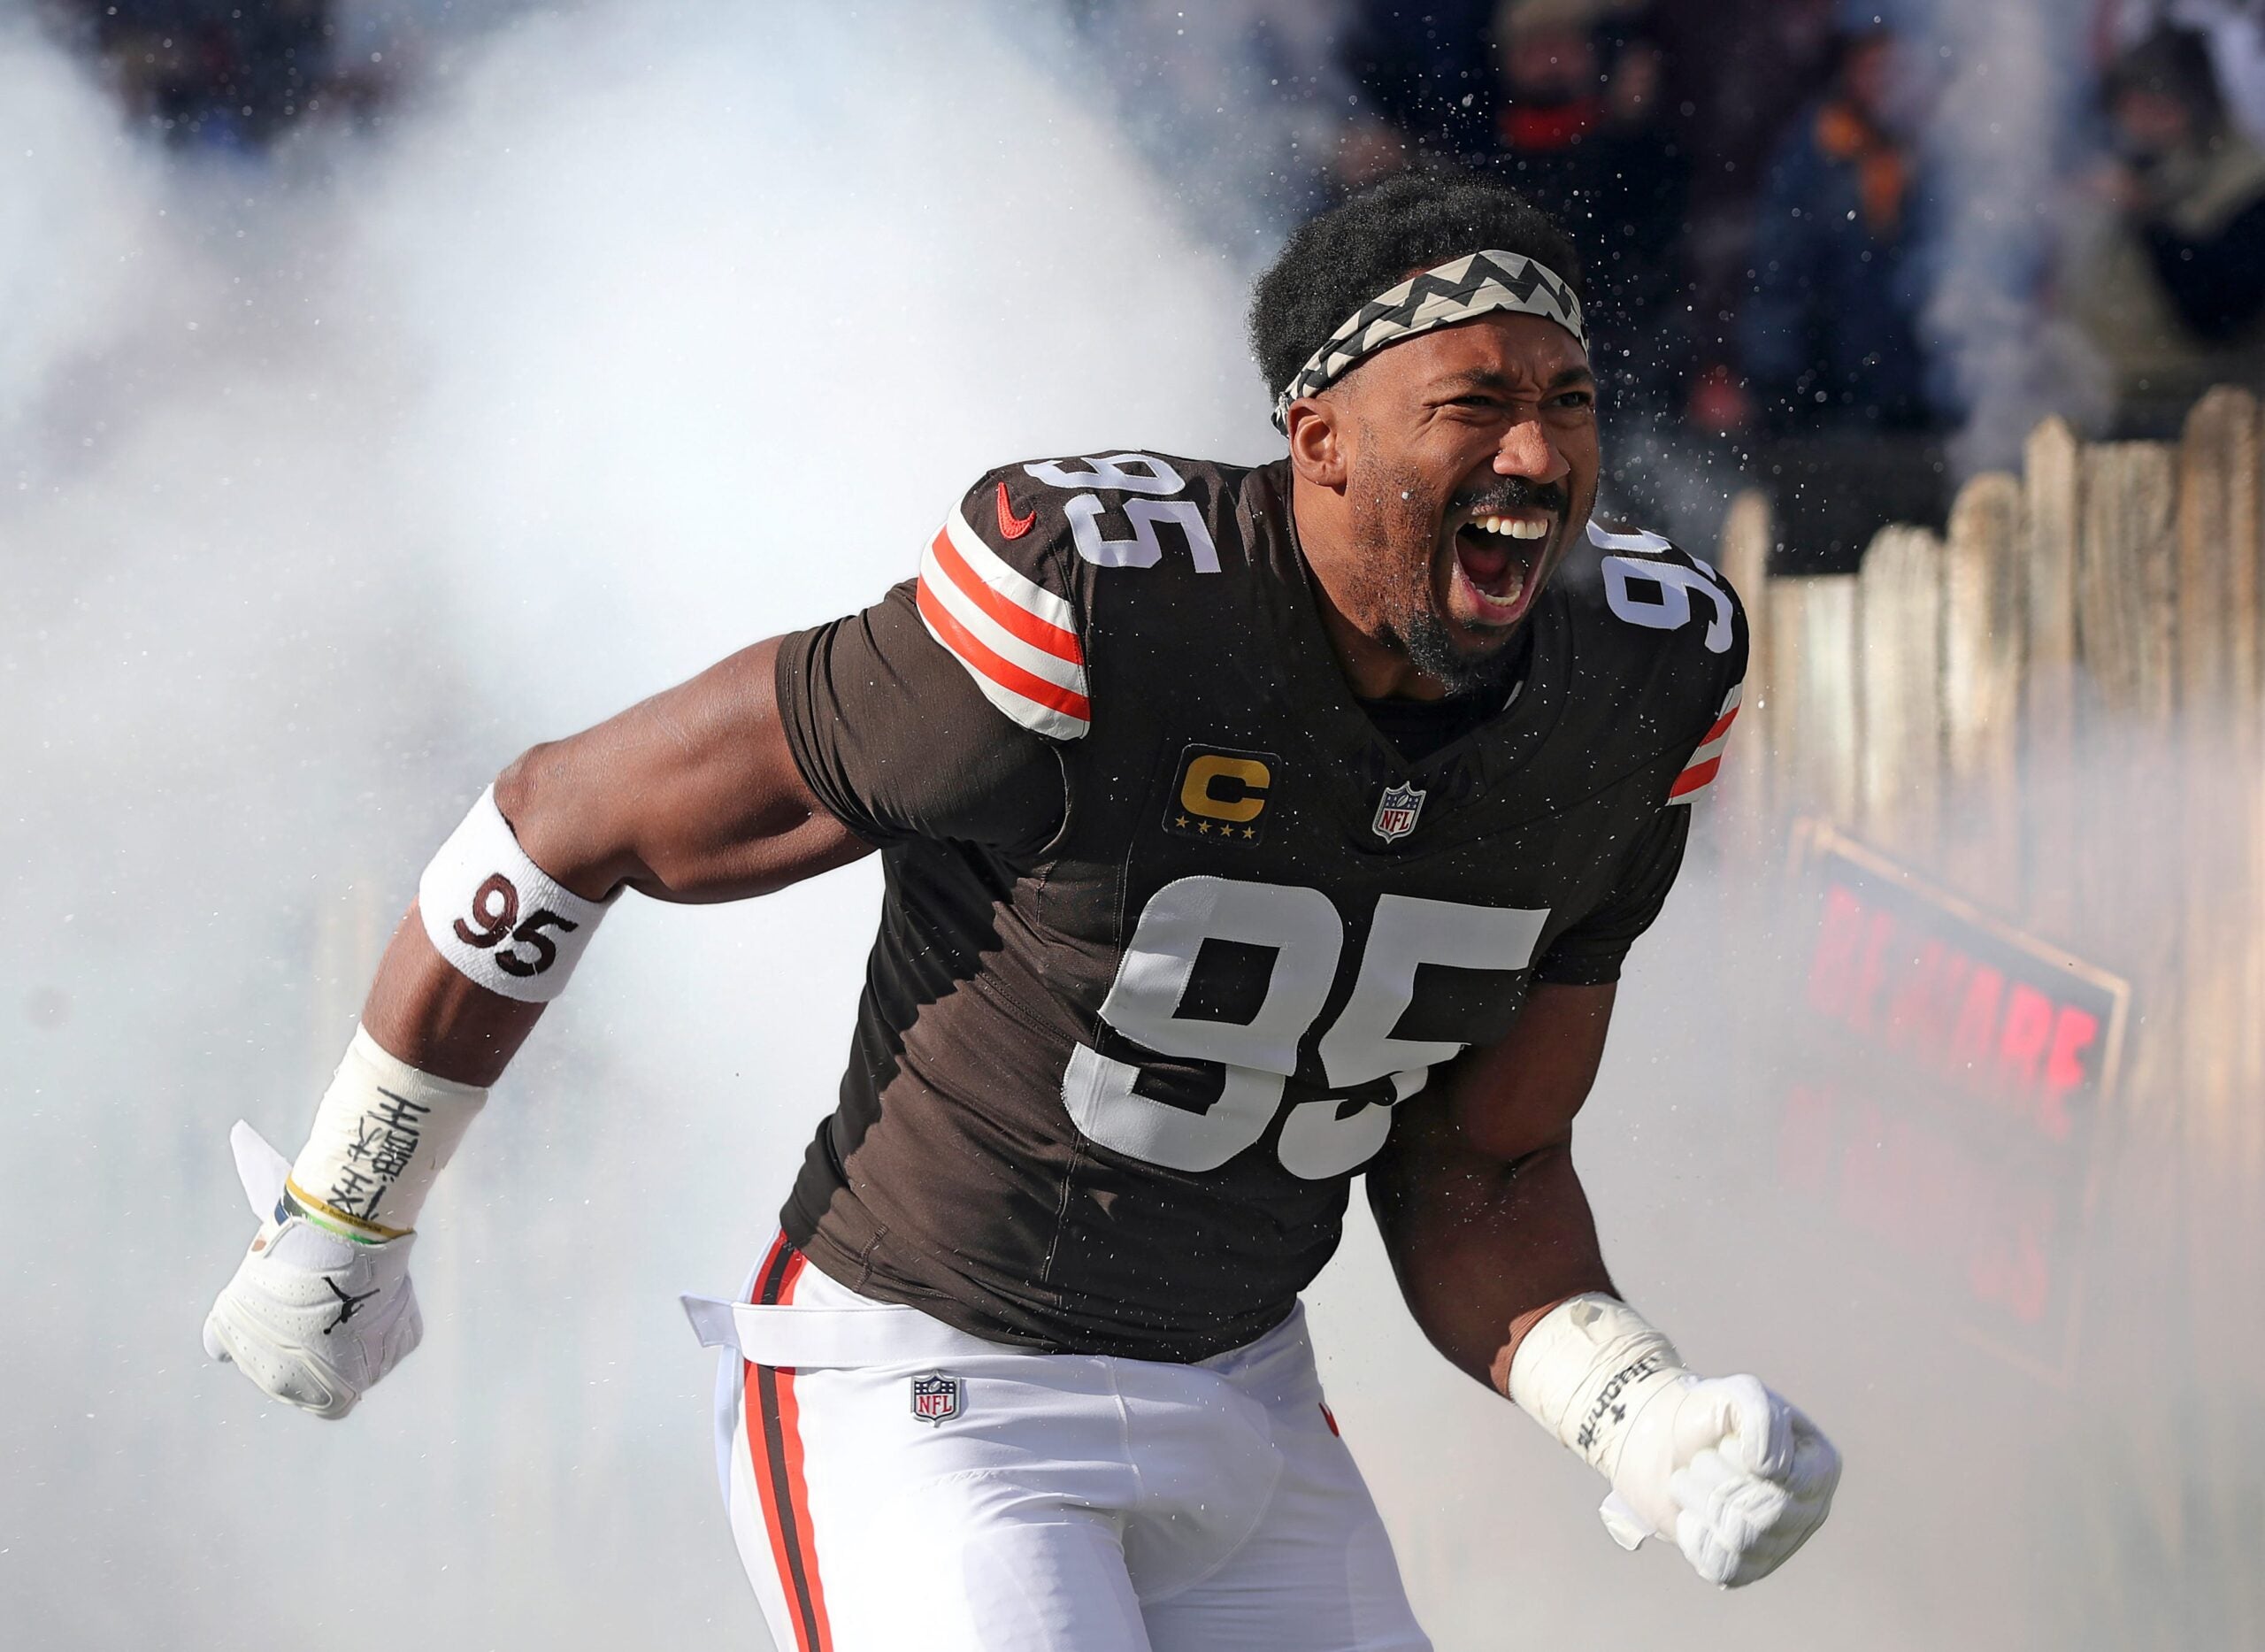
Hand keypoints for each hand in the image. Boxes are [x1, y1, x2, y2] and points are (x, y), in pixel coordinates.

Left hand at [202, 1121, 422, 1418]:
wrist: (339, 1239)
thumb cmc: (279, 1279)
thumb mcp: (231, 1314)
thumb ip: (225, 1343)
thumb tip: (221, 1353)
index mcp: (307, 1392)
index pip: (303, 1397)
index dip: (294, 1370)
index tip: (291, 1339)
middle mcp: (352, 1386)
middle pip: (339, 1379)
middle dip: (327, 1350)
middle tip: (315, 1313)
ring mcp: (384, 1361)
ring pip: (369, 1358)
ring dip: (356, 1335)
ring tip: (340, 1296)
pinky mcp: (409, 1335)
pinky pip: (393, 1335)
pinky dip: (381, 1317)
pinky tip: (365, 1291)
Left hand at [1600, 1373, 1839, 1586]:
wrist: (1663, 1443)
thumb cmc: (1710, 1416)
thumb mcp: (1737, 1394)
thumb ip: (1761, 1416)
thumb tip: (1769, 1470)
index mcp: (1821, 1467)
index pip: (1790, 1480)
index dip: (1744, 1458)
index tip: (1728, 1441)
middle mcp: (1810, 1511)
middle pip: (1766, 1514)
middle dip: (1715, 1476)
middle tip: (1701, 1459)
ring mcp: (1779, 1545)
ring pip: (1739, 1537)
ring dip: (1698, 1498)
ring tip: (1694, 1480)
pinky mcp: (1745, 1570)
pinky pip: (1720, 1564)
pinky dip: (1693, 1532)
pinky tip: (1692, 1512)